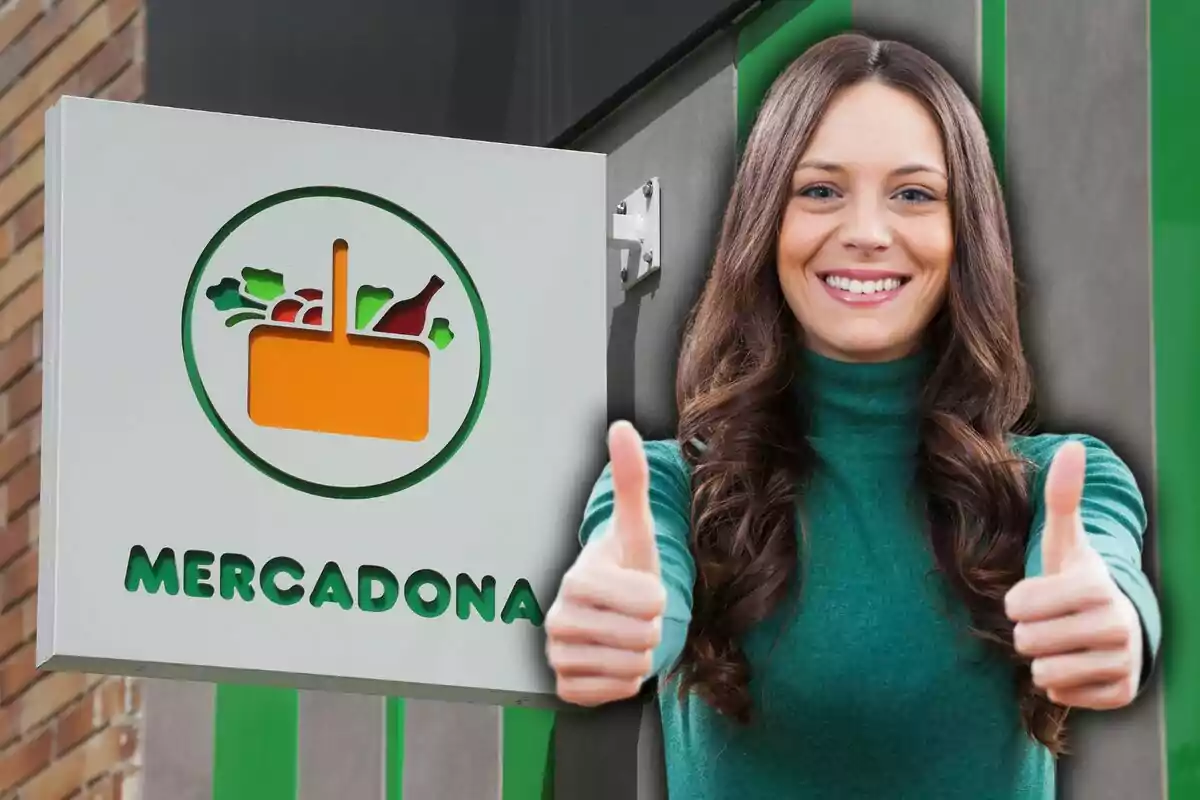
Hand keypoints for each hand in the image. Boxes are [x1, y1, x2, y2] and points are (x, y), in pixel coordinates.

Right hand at [545, 421, 665, 705]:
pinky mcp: (565, 689)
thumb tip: (622, 427)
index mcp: (576, 580)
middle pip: (643, 637)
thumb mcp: (635, 529)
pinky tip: (612, 659)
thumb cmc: (625, 569)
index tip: (638, 586)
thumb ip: (630, 480)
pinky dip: (626, 681)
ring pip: (633, 668)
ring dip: (641, 654)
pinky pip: (618, 694)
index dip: (657, 596)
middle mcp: (557, 620)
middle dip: (650, 626)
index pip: (648, 603)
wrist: (609, 614)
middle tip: (632, 614)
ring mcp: (558, 657)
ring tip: (624, 634)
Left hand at [1005, 441, 1142, 709]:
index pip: (1019, 606)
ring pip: (1043, 674)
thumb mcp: (1065, 540)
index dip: (1018, 601)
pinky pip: (1062, 698)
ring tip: (1063, 642)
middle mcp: (1116, 626)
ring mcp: (1123, 662)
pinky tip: (1078, 663)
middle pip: (1027, 642)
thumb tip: (1071, 445)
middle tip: (1051, 621)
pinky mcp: (1122, 693)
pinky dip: (1063, 685)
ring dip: (1044, 660)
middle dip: (1029, 632)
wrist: (1117, 621)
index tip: (1037, 595)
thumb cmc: (1076, 578)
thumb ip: (1062, 497)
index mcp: (1096, 586)